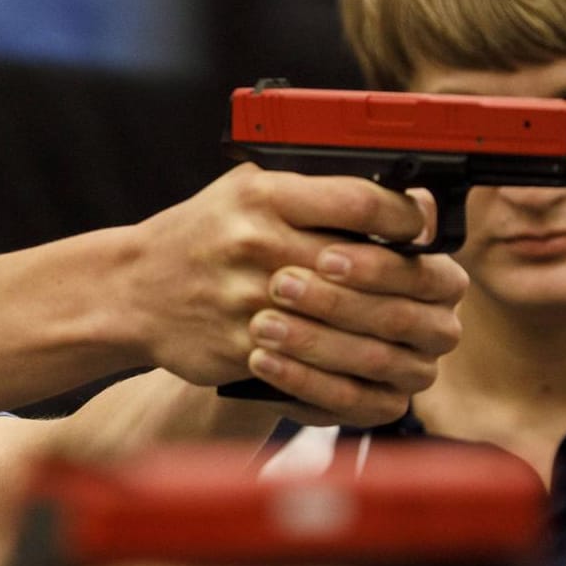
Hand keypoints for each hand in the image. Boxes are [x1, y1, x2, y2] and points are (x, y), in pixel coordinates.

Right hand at [124, 165, 464, 425]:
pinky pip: (314, 369)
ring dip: (390, 333)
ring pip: (350, 326)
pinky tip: (369, 365)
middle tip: (435, 289)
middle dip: (414, 284)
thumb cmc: (197, 237)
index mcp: (264, 196)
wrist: (130, 290)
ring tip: (409, 332)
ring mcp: (247, 298)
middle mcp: (255, 242)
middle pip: (368, 269)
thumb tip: (399, 200)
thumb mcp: (244, 192)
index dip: (408, 220)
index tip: (421, 231)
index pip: (363, 203)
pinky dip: (349, 372)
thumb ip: (312, 192)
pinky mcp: (240, 345)